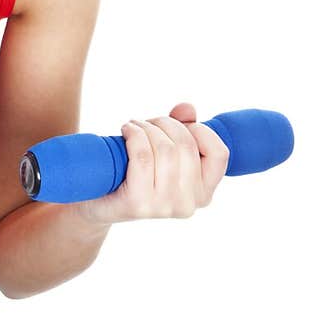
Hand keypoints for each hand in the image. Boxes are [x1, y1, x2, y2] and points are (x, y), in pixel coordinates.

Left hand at [78, 102, 229, 225]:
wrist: (97, 200)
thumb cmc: (135, 173)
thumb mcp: (164, 152)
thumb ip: (183, 128)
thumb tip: (187, 108)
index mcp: (203, 193)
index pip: (219, 154)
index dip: (201, 131)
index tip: (181, 124)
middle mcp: (188, 204)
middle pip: (186, 145)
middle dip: (165, 123)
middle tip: (147, 122)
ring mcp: (164, 207)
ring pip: (165, 149)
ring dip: (147, 127)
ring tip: (134, 126)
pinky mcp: (138, 204)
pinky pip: (142, 156)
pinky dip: (134, 135)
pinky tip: (126, 131)